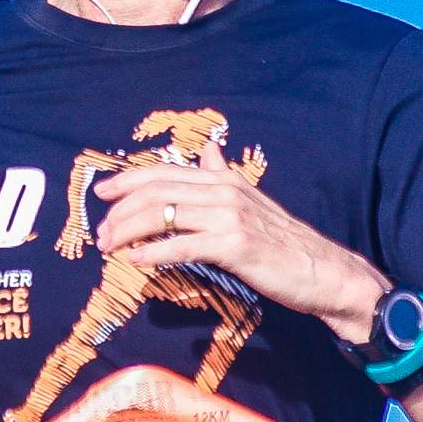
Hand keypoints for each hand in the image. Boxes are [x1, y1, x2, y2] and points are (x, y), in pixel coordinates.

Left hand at [89, 165, 386, 340]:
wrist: (322, 271)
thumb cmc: (284, 243)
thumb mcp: (252, 202)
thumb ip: (224, 176)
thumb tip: (207, 150)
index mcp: (225, 180)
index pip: (165, 172)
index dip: (128, 179)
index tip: (102, 193)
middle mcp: (224, 192)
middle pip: (157, 191)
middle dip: (120, 210)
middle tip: (100, 232)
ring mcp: (229, 217)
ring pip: (163, 215)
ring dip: (128, 231)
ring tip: (109, 247)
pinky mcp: (234, 246)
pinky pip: (182, 246)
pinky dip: (152, 253)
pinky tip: (135, 261)